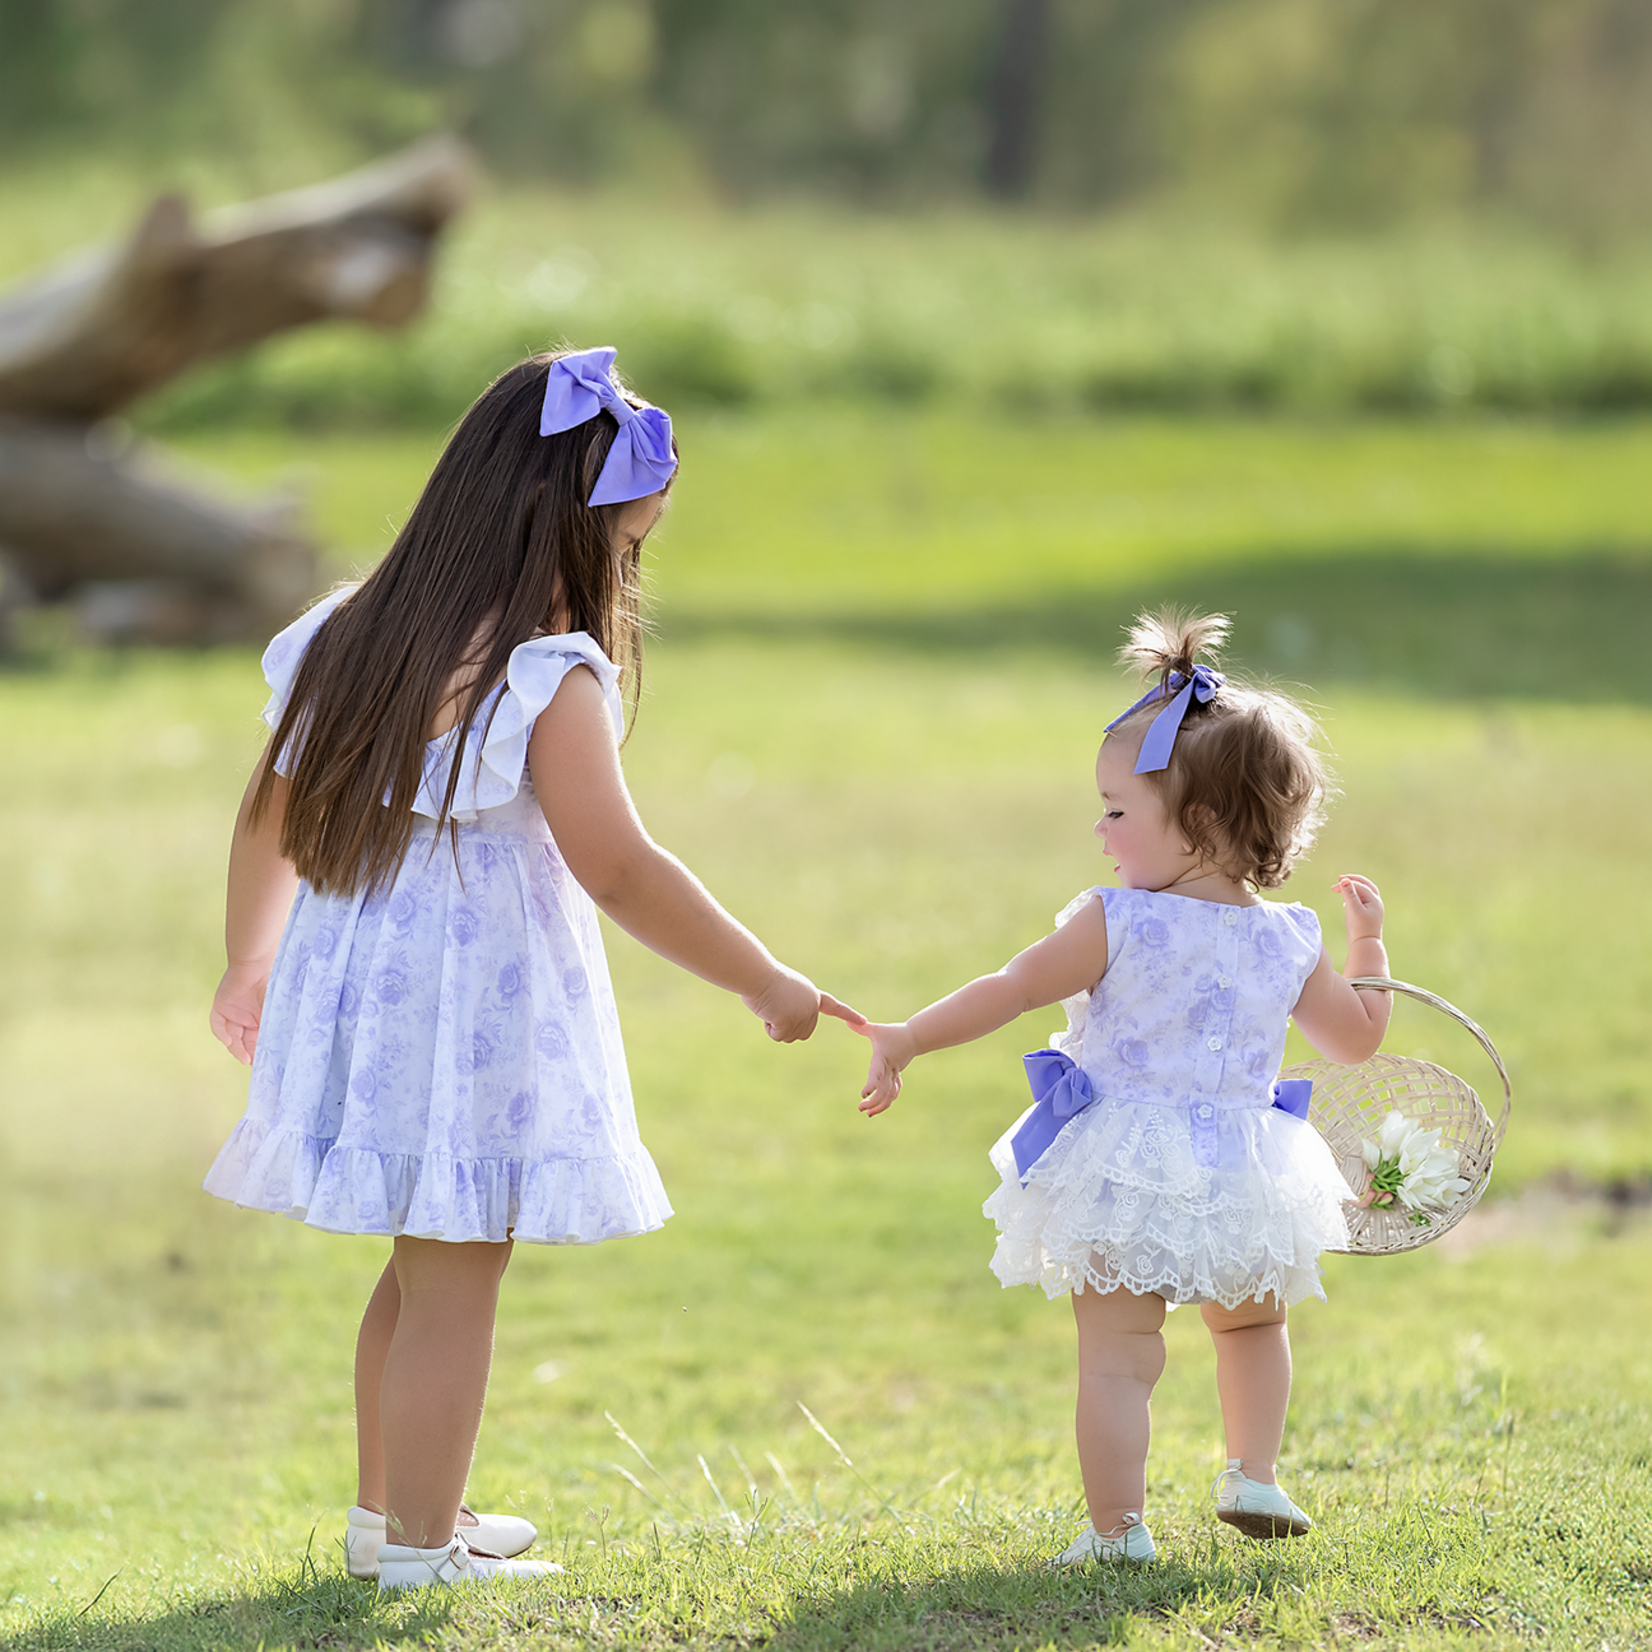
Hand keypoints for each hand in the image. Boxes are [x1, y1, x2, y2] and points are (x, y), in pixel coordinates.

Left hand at [211, 961, 271, 1064]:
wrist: (256, 964)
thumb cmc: (273, 986)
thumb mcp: (277, 1011)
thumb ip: (278, 1028)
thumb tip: (288, 1049)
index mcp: (262, 1019)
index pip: (259, 1041)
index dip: (262, 1054)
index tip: (267, 1066)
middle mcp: (247, 1018)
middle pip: (245, 1042)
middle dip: (250, 1055)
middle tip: (256, 1066)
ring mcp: (233, 1013)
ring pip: (232, 1038)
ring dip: (238, 1049)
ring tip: (246, 1059)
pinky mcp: (221, 1007)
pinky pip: (218, 1026)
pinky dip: (223, 1035)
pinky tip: (230, 1041)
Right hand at [742, 966, 864, 1042]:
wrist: (756, 973)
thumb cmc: (763, 979)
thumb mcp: (783, 991)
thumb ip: (791, 1006)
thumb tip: (784, 1022)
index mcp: (812, 995)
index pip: (834, 1006)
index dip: (848, 1014)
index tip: (864, 1021)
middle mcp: (811, 1005)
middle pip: (802, 1033)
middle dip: (785, 1026)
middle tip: (775, 1007)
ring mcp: (802, 1013)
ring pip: (789, 1036)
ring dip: (775, 1026)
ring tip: (771, 1006)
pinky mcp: (789, 1021)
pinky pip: (777, 1036)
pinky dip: (769, 1028)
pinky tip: (767, 1011)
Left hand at [854, 1021, 918, 1115]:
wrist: (914, 1037)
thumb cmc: (893, 1032)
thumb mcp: (877, 1029)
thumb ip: (861, 1027)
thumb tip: (846, 1022)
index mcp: (883, 1060)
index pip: (877, 1075)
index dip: (871, 1085)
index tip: (863, 1095)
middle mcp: (889, 1070)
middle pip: (885, 1090)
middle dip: (874, 1101)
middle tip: (860, 1108)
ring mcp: (894, 1075)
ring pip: (890, 1095)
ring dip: (880, 1105)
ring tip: (868, 1113)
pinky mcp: (896, 1076)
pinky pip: (893, 1092)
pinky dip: (887, 1100)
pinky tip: (878, 1107)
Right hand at [1335, 874, 1383, 943]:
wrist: (1365, 945)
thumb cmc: (1359, 928)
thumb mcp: (1353, 909)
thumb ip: (1349, 894)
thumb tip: (1345, 880)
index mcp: (1374, 900)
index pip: (1359, 885)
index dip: (1346, 884)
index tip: (1333, 888)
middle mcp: (1376, 903)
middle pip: (1365, 885)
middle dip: (1352, 880)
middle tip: (1339, 878)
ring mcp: (1373, 909)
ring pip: (1364, 893)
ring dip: (1353, 888)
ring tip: (1342, 888)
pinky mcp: (1368, 916)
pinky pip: (1362, 901)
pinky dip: (1354, 897)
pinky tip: (1346, 903)